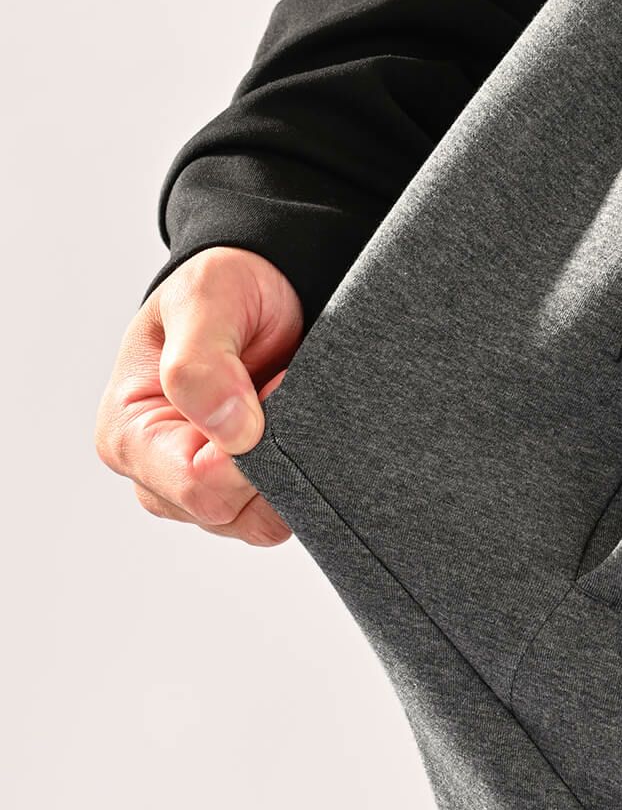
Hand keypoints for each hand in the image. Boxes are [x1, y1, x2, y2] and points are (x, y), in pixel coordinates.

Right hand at [95, 247, 303, 545]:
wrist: (260, 287)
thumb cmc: (221, 290)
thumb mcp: (204, 298)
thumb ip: (201, 363)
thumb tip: (232, 432)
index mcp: (129, 434)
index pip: (195, 483)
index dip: (249, 450)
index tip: (276, 387)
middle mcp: (159, 474)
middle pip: (228, 511)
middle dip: (273, 458)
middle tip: (287, 390)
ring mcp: (206, 487)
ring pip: (260, 522)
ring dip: (291, 470)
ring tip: (290, 407)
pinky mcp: (248, 491)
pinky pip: (284, 511)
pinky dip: (304, 475)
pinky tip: (302, 429)